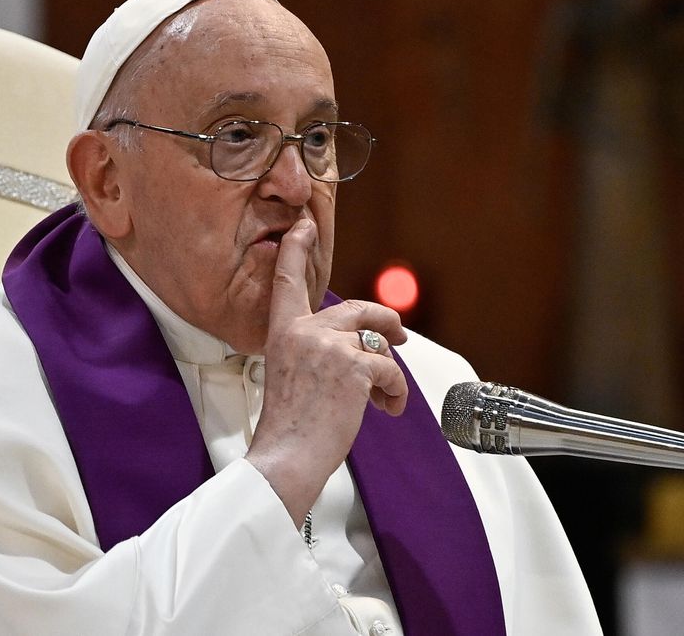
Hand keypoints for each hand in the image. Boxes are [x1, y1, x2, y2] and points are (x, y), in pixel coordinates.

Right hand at [245, 218, 407, 525]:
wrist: (287, 456)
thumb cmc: (289, 428)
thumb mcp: (291, 377)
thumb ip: (314, 352)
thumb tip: (358, 346)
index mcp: (282, 333)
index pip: (287, 281)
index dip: (296, 250)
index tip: (304, 226)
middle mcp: (305, 331)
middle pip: (358, 309)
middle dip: (386, 320)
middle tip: (401, 334)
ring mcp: (330, 346)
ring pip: (379, 345)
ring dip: (388, 374)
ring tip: (383, 401)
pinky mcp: (355, 366)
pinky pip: (391, 372)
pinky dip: (395, 393)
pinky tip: (387, 410)